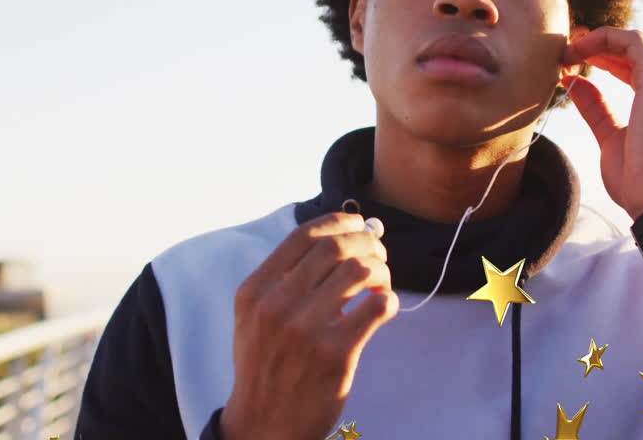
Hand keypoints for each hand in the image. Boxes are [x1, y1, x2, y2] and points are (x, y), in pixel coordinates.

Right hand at [221, 212, 397, 439]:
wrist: (264, 424)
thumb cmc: (266, 364)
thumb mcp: (255, 317)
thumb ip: (284, 278)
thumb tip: (341, 236)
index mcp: (254, 291)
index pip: (302, 237)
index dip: (339, 223)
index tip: (358, 224)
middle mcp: (276, 306)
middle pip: (336, 248)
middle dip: (367, 243)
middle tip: (379, 253)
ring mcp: (305, 330)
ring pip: (360, 271)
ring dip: (381, 270)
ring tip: (381, 283)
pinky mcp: (335, 354)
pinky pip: (377, 308)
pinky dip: (388, 300)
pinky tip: (383, 308)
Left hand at [560, 27, 642, 221]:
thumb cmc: (640, 183)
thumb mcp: (611, 139)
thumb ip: (597, 109)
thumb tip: (576, 82)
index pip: (637, 66)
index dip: (606, 57)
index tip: (574, 61)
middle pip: (636, 51)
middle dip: (600, 45)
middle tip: (567, 50)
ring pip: (635, 42)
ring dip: (599, 41)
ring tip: (569, 50)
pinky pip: (633, 43)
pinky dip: (605, 40)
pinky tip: (580, 50)